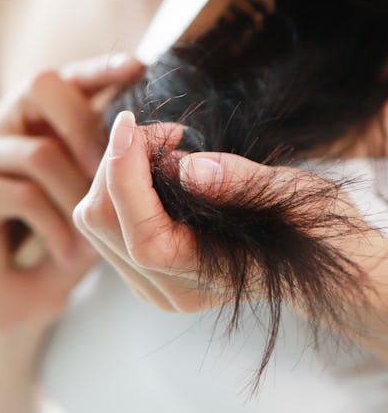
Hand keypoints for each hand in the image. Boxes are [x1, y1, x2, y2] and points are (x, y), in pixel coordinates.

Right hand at [0, 55, 145, 338]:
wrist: (15, 299)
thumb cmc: (61, 238)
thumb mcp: (96, 192)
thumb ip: (118, 156)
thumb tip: (170, 130)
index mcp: (32, 114)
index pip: (65, 75)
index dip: (99, 67)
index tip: (138, 66)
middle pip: (41, 88)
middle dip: (88, 125)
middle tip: (114, 169)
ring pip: (39, 151)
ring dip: (77, 197)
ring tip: (96, 238)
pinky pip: (22, 195)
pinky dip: (56, 227)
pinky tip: (69, 254)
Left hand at [73, 110, 387, 317]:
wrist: (318, 257)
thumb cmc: (311, 224)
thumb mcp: (292, 196)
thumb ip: (240, 183)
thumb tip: (188, 168)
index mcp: (206, 279)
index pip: (144, 238)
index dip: (125, 175)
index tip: (129, 123)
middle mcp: (168, 289)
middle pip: (104, 222)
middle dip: (118, 161)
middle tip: (165, 130)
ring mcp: (150, 280)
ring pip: (95, 218)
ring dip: (115, 167)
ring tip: (165, 144)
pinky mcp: (140, 263)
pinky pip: (105, 217)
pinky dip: (117, 179)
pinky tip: (155, 163)